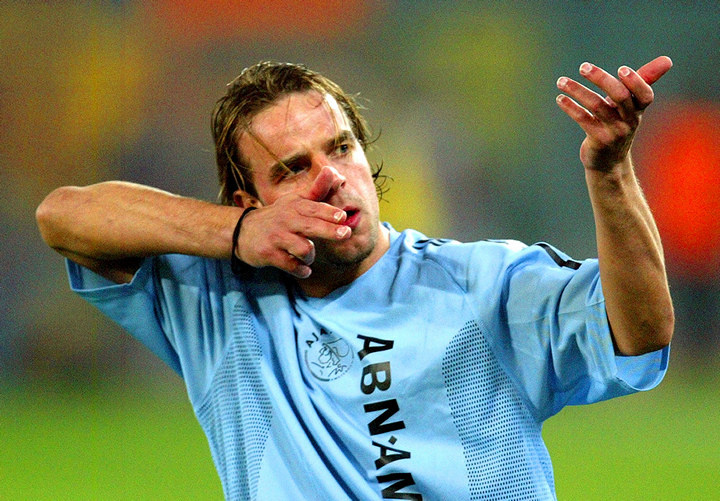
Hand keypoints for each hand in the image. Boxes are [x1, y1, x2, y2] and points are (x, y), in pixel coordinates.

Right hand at [234, 166, 350, 277]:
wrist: (243, 231)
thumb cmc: (279, 216)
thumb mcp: (296, 200)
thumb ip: (318, 190)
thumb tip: (336, 173)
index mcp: (295, 206)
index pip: (314, 208)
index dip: (329, 212)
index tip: (342, 217)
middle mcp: (286, 219)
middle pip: (310, 226)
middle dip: (329, 230)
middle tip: (345, 234)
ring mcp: (276, 237)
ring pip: (303, 249)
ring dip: (310, 256)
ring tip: (307, 257)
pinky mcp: (268, 253)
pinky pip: (290, 265)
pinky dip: (300, 270)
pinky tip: (304, 270)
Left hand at [555, 56, 672, 171]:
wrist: (609, 162)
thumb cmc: (620, 125)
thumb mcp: (631, 105)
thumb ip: (643, 80)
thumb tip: (668, 60)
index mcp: (638, 110)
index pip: (645, 95)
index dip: (636, 82)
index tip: (622, 69)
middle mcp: (629, 121)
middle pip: (619, 96)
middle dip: (601, 79)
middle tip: (583, 67)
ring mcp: (613, 132)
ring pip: (596, 106)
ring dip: (577, 90)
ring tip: (561, 81)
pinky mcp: (597, 140)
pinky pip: (583, 119)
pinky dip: (570, 107)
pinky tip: (560, 98)